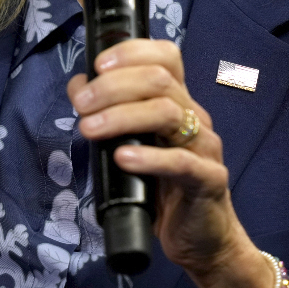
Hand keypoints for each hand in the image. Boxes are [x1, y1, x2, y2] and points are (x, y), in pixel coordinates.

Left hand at [67, 39, 273, 287]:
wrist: (200, 236)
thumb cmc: (161, 183)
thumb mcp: (130, 142)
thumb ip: (109, 112)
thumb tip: (79, 86)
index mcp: (176, 101)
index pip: (166, 56)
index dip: (133, 51)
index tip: (98, 64)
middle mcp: (194, 116)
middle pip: (159, 80)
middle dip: (112, 86)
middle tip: (81, 104)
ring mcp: (205, 146)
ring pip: (167, 112)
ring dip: (121, 116)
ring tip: (89, 129)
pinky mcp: (209, 180)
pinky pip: (181, 162)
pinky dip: (149, 157)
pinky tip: (122, 158)